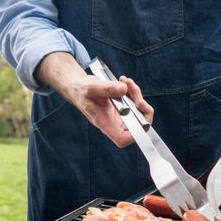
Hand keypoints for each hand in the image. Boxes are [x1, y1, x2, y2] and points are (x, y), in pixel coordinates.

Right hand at [38, 53, 152, 147]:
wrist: (78, 87)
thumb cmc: (81, 90)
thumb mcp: (91, 87)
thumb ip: (106, 88)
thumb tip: (123, 89)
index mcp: (104, 122)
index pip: (122, 138)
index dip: (135, 135)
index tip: (141, 120)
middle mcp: (113, 122)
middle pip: (136, 125)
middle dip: (142, 110)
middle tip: (136, 94)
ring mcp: (118, 115)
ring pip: (138, 112)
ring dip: (137, 95)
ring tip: (126, 82)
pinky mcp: (121, 107)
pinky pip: (134, 103)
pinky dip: (133, 91)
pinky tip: (124, 81)